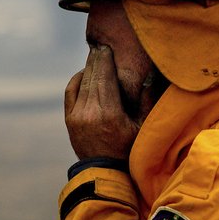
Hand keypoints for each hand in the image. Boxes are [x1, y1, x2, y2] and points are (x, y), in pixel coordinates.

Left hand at [64, 45, 140, 160]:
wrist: (105, 173)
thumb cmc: (129, 150)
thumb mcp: (143, 128)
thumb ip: (146, 101)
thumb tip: (148, 76)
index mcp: (109, 113)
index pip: (105, 77)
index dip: (105, 60)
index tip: (107, 47)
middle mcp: (90, 112)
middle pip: (92, 77)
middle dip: (96, 60)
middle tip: (101, 46)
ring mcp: (77, 116)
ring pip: (81, 83)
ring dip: (88, 68)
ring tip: (95, 57)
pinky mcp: (70, 120)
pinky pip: (71, 92)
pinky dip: (77, 80)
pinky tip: (84, 73)